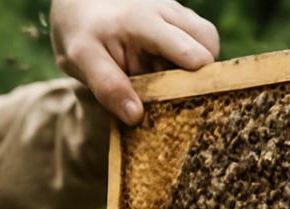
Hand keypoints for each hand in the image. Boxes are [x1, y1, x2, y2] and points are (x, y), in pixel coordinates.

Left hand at [50, 0, 220, 125]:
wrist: (81, 5)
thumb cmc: (81, 35)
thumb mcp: (82, 61)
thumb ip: (108, 87)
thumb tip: (136, 117)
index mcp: (144, 23)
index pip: (189, 49)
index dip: (197, 79)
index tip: (190, 104)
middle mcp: (166, 12)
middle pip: (208, 43)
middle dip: (200, 74)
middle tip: (178, 99)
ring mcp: (175, 13)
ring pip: (207, 40)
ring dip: (195, 67)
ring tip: (169, 85)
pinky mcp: (177, 19)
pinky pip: (197, 40)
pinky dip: (188, 62)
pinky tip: (165, 74)